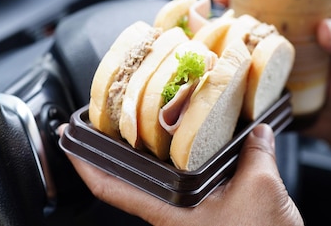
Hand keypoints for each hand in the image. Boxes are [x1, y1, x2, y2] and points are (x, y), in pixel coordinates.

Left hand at [60, 124, 303, 225]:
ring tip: (149, 121)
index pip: (110, 187)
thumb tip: (258, 129)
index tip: (67, 137)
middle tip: (110, 115)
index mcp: (169, 212)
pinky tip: (196, 144)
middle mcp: (172, 215)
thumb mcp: (262, 189)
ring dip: (150, 154)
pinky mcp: (205, 218)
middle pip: (129, 179)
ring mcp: (186, 218)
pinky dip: (182, 162)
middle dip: (116, 148)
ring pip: (156, 182)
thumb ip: (256, 152)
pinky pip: (183, 185)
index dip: (83, 163)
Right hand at [214, 0, 330, 139]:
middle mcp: (267, 44)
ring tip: (200, 57)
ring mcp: (258, 70)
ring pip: (227, 56)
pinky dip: (218, 84)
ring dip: (210, 54)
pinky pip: (231, 86)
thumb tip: (326, 30)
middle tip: (202, 30)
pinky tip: (209, 85)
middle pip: (231, 26)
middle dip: (211, 23)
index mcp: (287, 24)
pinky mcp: (254, 95)